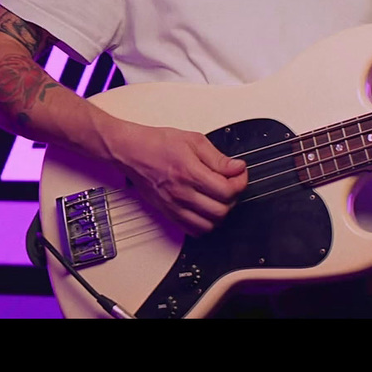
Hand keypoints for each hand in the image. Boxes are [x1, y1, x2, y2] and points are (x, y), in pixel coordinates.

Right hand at [108, 124, 248, 235]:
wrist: (130, 151)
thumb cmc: (157, 143)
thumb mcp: (193, 140)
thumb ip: (218, 157)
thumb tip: (236, 168)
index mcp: (189, 172)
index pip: (227, 190)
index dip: (240, 182)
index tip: (239, 174)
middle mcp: (181, 193)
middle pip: (221, 210)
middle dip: (232, 198)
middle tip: (230, 184)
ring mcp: (173, 206)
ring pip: (209, 225)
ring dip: (220, 213)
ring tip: (219, 198)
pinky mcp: (168, 213)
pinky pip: (193, 231)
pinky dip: (205, 224)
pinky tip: (206, 209)